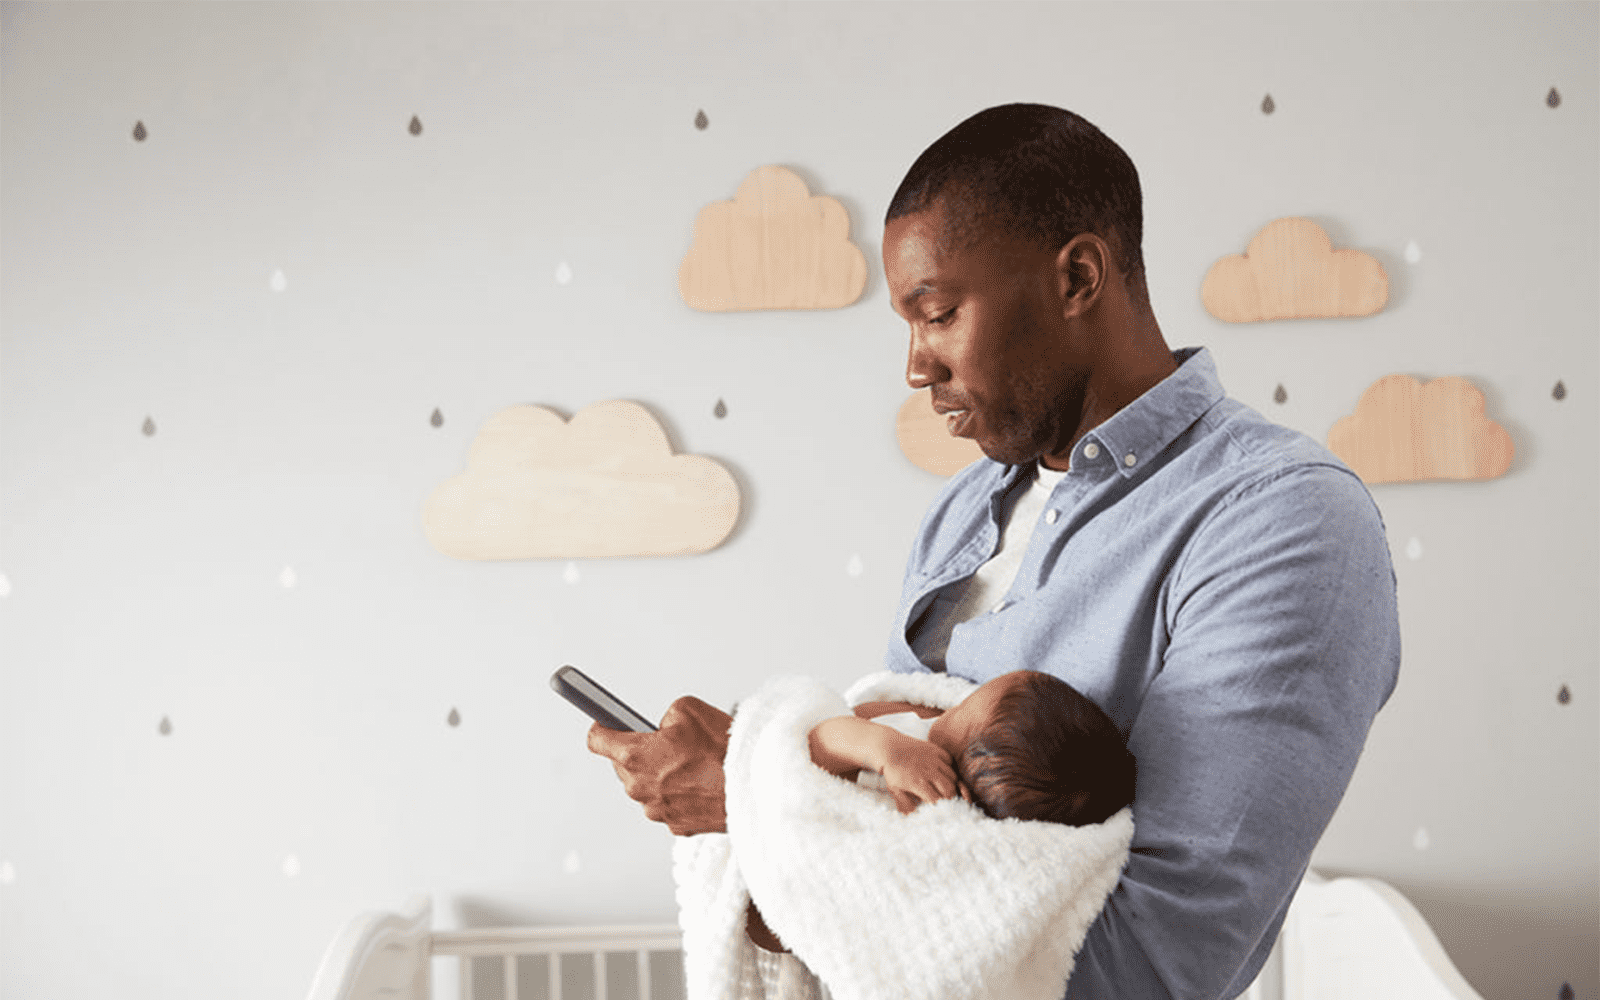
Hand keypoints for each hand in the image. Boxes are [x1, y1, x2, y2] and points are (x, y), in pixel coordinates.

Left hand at [586, 695, 731, 835]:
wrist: (752, 787)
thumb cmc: (723, 751)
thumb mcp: (688, 709)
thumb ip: (664, 716)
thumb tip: (662, 725)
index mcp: (635, 756)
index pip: (597, 740)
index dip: (603, 726)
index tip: (607, 722)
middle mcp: (639, 787)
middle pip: (623, 765)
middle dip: (641, 751)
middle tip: (668, 742)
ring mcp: (656, 810)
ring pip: (646, 786)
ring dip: (661, 774)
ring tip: (693, 764)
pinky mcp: (675, 825)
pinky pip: (667, 803)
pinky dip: (679, 793)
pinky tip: (701, 782)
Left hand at [878, 737, 967, 814]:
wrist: (891, 748)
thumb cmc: (893, 771)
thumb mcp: (895, 790)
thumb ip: (905, 804)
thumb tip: (913, 816)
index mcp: (918, 783)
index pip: (937, 799)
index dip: (939, 805)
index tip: (939, 807)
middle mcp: (929, 772)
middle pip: (949, 789)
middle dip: (949, 797)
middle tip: (947, 800)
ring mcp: (934, 760)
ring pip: (952, 776)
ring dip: (951, 784)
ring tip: (946, 788)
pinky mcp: (936, 750)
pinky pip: (950, 761)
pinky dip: (949, 768)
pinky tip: (943, 772)